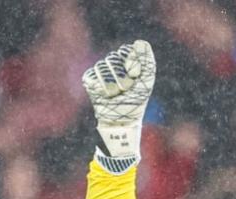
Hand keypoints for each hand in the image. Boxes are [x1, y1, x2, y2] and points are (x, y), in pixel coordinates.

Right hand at [82, 40, 155, 159]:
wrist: (122, 119)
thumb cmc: (136, 100)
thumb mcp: (147, 79)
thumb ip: (147, 60)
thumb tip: (139, 42)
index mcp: (126, 59)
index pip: (125, 50)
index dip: (132, 64)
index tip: (136, 77)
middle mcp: (112, 63)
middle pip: (113, 58)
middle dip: (123, 77)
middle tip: (126, 89)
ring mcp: (100, 71)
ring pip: (103, 67)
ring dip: (113, 84)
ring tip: (116, 94)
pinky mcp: (89, 79)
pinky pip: (93, 76)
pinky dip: (102, 87)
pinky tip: (105, 95)